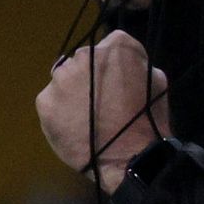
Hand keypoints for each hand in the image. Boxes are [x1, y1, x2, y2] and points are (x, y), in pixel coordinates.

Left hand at [36, 31, 170, 192]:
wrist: (130, 158)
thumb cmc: (149, 120)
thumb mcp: (158, 80)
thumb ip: (136, 64)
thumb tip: (124, 65)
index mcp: (115, 47)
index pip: (110, 45)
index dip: (115, 66)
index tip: (118, 83)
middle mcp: (84, 55)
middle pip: (83, 60)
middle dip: (90, 76)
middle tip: (101, 102)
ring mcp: (61, 78)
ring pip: (64, 80)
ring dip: (72, 92)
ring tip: (86, 117)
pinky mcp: (45, 101)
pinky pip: (51, 101)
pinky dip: (59, 111)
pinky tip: (73, 127)